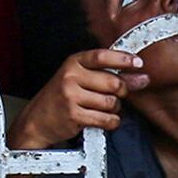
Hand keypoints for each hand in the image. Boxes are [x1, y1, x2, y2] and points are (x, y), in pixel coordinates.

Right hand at [15, 48, 145, 148]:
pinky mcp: (74, 115)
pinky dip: (112, 122)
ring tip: (105, 109)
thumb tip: (140, 77)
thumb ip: (106, 75)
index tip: (138, 64)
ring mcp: (71, 96)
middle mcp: (71, 76)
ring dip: (115, 109)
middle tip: (118, 95)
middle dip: (122, 91)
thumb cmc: (62, 97)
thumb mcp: (78, 78)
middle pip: (113, 82)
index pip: (102, 56)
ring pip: (111, 102)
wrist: (37, 120)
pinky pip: (106, 119)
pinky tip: (106, 120)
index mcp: (73, 62)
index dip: (123, 59)